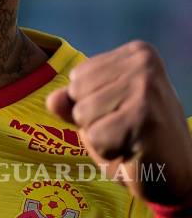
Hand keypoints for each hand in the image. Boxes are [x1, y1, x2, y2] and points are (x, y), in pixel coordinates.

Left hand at [47, 41, 191, 205]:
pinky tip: (135, 151)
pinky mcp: (145, 118)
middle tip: (127, 129)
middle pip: (76, 91)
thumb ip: (72, 101)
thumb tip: (53, 100)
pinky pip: (95, 136)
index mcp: (137, 53)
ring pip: (82, 113)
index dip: (91, 102)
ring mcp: (146, 88)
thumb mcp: (99, 112)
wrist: (177, 176)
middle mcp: (144, 63)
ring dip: (101, 136)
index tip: (123, 113)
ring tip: (130, 138)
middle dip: (93, 119)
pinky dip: (109, 150)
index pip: (77, 74)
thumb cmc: (135, 139)